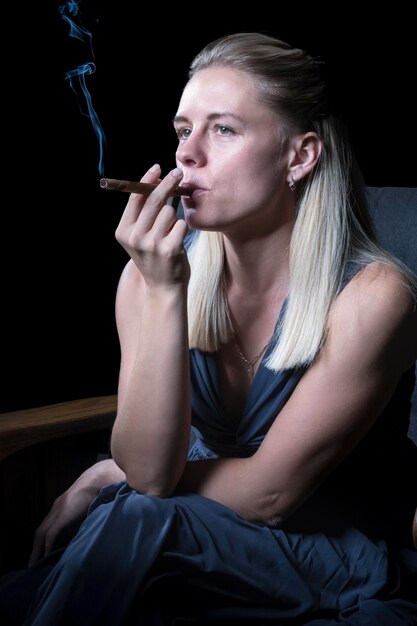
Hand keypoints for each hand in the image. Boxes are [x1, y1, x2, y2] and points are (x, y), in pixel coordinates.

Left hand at [28, 459, 123, 566]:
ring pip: (41, 533)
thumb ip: (82, 518)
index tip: (42, 553)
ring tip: (34, 564)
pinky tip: (46, 555)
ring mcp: (57, 511)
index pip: (48, 526)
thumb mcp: (87, 507)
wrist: (98, 480)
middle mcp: (56, 509)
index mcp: (62, 506)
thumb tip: (83, 532)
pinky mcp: (61, 515)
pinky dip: (47, 545)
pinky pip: (50, 534)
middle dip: (36, 547)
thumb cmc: (96, 491)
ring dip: (37, 549)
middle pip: (41, 531)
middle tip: (33, 563)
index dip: (44, 540)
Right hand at [115, 164, 189, 288]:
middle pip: (153, 200)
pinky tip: (177, 242)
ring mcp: (152, 244)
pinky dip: (183, 230)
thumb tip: (157, 181)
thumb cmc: (154, 256)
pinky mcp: (170, 249)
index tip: (158, 167)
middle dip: (167, 183)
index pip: (135, 198)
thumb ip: (144, 213)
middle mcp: (135, 238)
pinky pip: (182, 224)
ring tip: (170, 234)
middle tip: (178, 173)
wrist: (163, 287)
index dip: (147, 180)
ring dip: (174, 218)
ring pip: (170, 213)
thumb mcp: (140, 236)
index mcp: (123, 232)